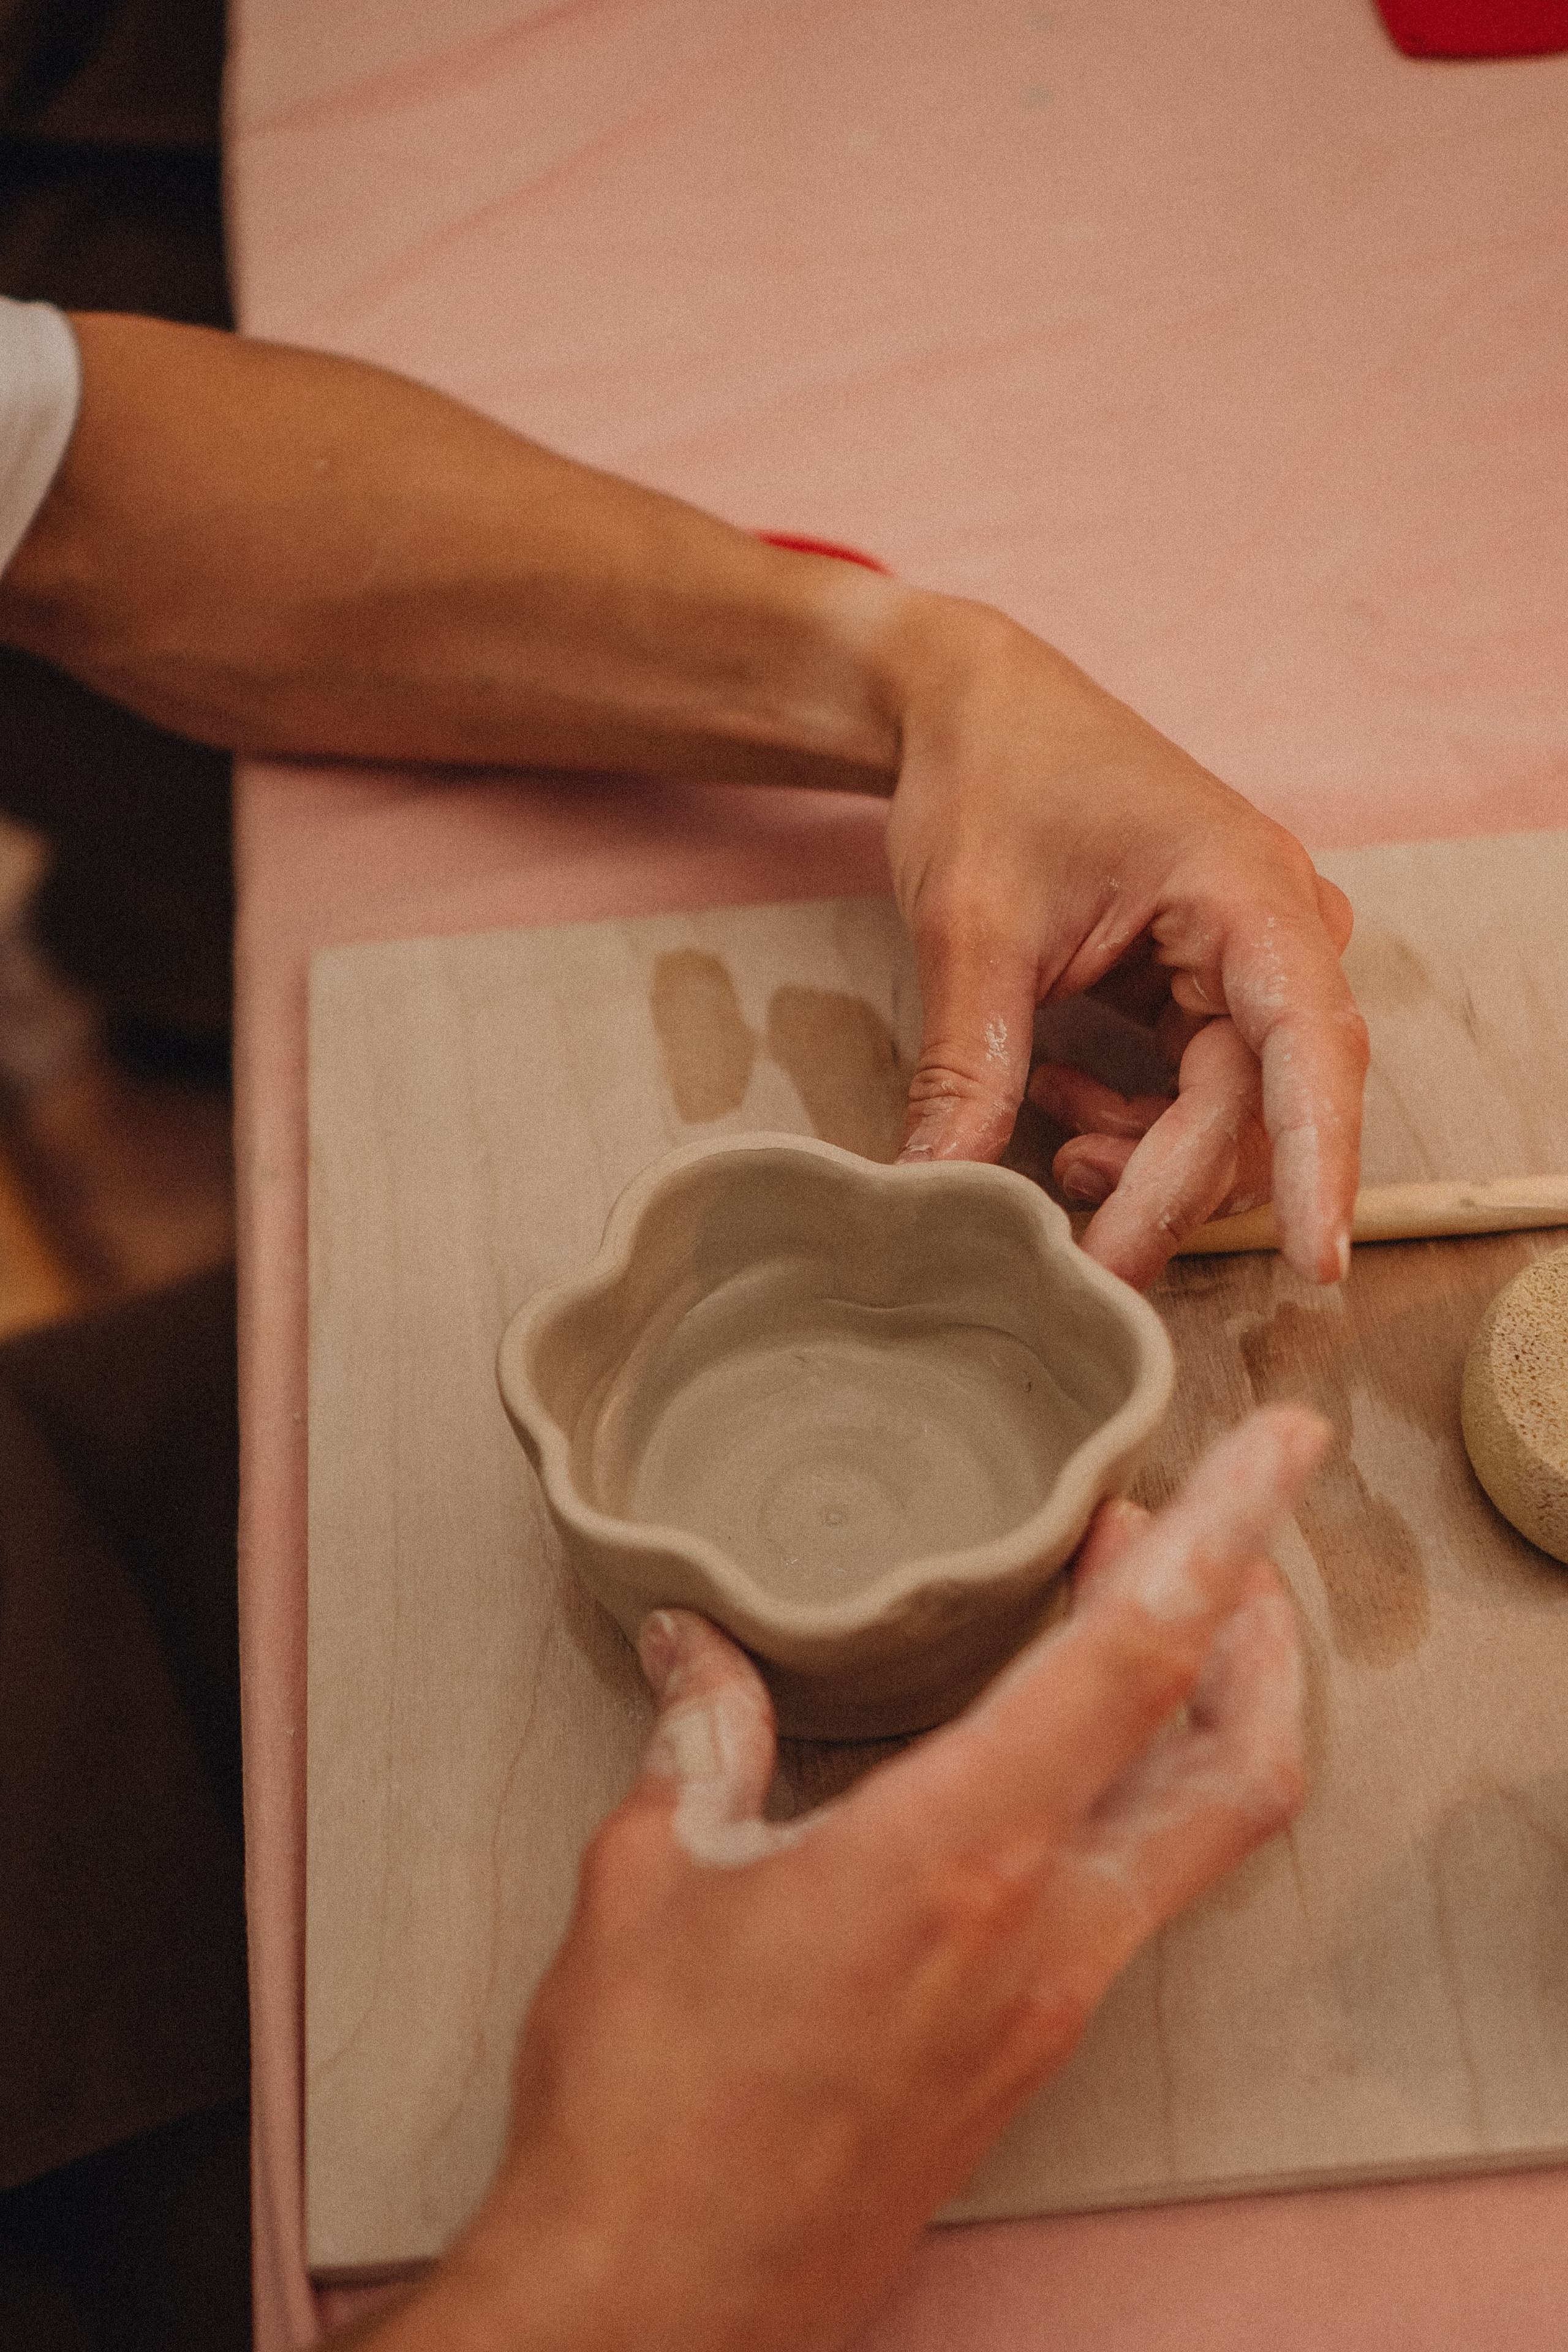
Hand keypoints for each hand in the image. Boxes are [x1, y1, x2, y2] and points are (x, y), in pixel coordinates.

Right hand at [372, 1407, 1324, 2351]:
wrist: (665, 2305)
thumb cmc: (648, 2103)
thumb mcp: (652, 1877)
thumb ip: (698, 1737)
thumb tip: (697, 1646)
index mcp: (959, 1854)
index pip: (1138, 1659)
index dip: (1225, 1535)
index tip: (1280, 1449)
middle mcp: (1044, 1929)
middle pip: (1237, 1759)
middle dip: (1257, 1623)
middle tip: (1213, 1531)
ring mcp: (1050, 2001)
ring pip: (1198, 1832)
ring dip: (1203, 1710)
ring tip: (1144, 1617)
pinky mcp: (1027, 2052)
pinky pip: (1131, 1893)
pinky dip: (1135, 1793)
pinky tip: (1056, 1757)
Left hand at [881, 604, 1367, 1287]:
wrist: (968, 708)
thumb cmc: (988, 780)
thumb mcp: (971, 928)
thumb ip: (971, 1066)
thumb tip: (940, 1192)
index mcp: (1246, 893)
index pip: (1309, 1049)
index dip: (1318, 1163)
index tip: (1314, 1260)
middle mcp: (1275, 927)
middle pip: (1259, 1104)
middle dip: (1174, 1190)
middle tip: (1092, 1265)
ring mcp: (1248, 955)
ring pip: (1230, 1111)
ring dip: (1148, 1159)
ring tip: (1057, 1157)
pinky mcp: (1208, 980)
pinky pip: (1197, 1088)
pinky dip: (1132, 1121)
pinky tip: (1059, 1105)